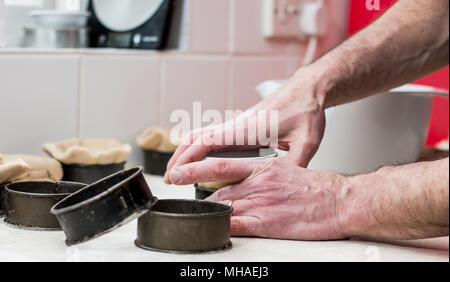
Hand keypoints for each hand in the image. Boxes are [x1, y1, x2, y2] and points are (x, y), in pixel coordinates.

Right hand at [164, 69, 326, 183]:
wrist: (306, 90)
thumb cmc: (305, 110)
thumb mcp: (306, 140)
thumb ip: (297, 164)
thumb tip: (289, 185)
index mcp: (247, 130)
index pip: (208, 142)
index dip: (188, 158)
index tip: (176, 173)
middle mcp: (236, 125)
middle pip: (196, 139)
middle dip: (179, 158)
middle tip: (169, 178)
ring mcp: (236, 125)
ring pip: (201, 135)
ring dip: (186, 150)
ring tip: (177, 169)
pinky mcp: (240, 126)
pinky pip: (211, 135)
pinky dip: (197, 145)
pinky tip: (197, 156)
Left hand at [168, 159, 347, 239]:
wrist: (338, 201)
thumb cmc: (316, 187)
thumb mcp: (286, 170)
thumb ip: (263, 175)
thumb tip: (248, 181)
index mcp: (262, 167)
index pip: (220, 166)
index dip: (195, 169)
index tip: (178, 172)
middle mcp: (258, 183)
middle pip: (218, 190)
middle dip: (200, 197)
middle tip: (185, 199)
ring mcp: (261, 203)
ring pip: (224, 207)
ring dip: (211, 213)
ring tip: (201, 216)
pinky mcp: (267, 222)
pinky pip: (236, 225)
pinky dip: (221, 227)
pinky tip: (213, 228)